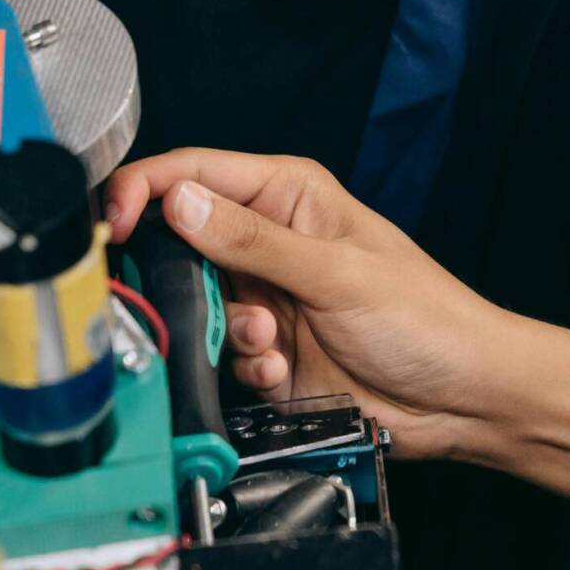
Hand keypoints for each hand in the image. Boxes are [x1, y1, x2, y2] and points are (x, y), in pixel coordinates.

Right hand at [104, 148, 519, 458]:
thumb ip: (252, 240)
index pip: (195, 173)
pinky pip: (217, 354)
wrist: (459, 396)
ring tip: (271, 340)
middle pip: (180, 244)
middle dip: (183, 281)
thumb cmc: (422, 316)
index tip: (109, 222)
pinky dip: (242, 365)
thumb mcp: (335, 272)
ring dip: (222, 331)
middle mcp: (270, 238)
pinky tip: (283, 368)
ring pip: (194, 306)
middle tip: (206, 305)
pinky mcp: (265, 348)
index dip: (143, 189)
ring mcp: (265, 295)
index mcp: (289, 193)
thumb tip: (178, 201)